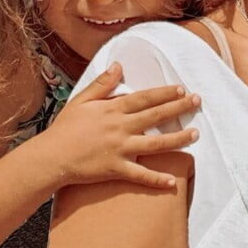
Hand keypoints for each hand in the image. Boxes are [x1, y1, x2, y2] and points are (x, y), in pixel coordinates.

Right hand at [44, 62, 199, 189]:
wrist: (50, 158)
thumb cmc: (64, 128)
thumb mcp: (82, 100)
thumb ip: (102, 83)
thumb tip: (119, 65)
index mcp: (113, 109)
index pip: (145, 98)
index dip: (165, 93)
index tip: (182, 88)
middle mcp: (120, 127)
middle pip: (156, 116)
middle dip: (179, 108)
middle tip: (197, 101)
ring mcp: (119, 149)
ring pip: (155, 144)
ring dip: (177, 139)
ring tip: (196, 134)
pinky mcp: (115, 169)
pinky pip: (139, 175)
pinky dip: (156, 179)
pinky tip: (172, 182)